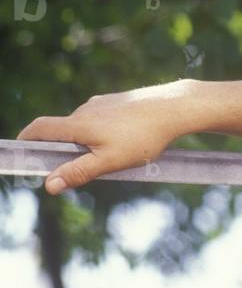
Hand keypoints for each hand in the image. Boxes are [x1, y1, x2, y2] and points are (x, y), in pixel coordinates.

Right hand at [16, 79, 199, 194]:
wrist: (175, 107)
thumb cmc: (144, 137)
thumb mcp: (111, 161)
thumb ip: (79, 172)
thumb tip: (49, 185)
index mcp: (78, 124)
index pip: (39, 129)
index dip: (26, 140)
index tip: (21, 153)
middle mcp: (86, 109)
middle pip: (63, 130)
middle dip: (64, 149)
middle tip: (81, 168)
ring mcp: (103, 103)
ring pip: (86, 126)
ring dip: (88, 142)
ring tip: (115, 156)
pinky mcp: (119, 101)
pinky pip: (103, 119)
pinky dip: (105, 132)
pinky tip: (128, 141)